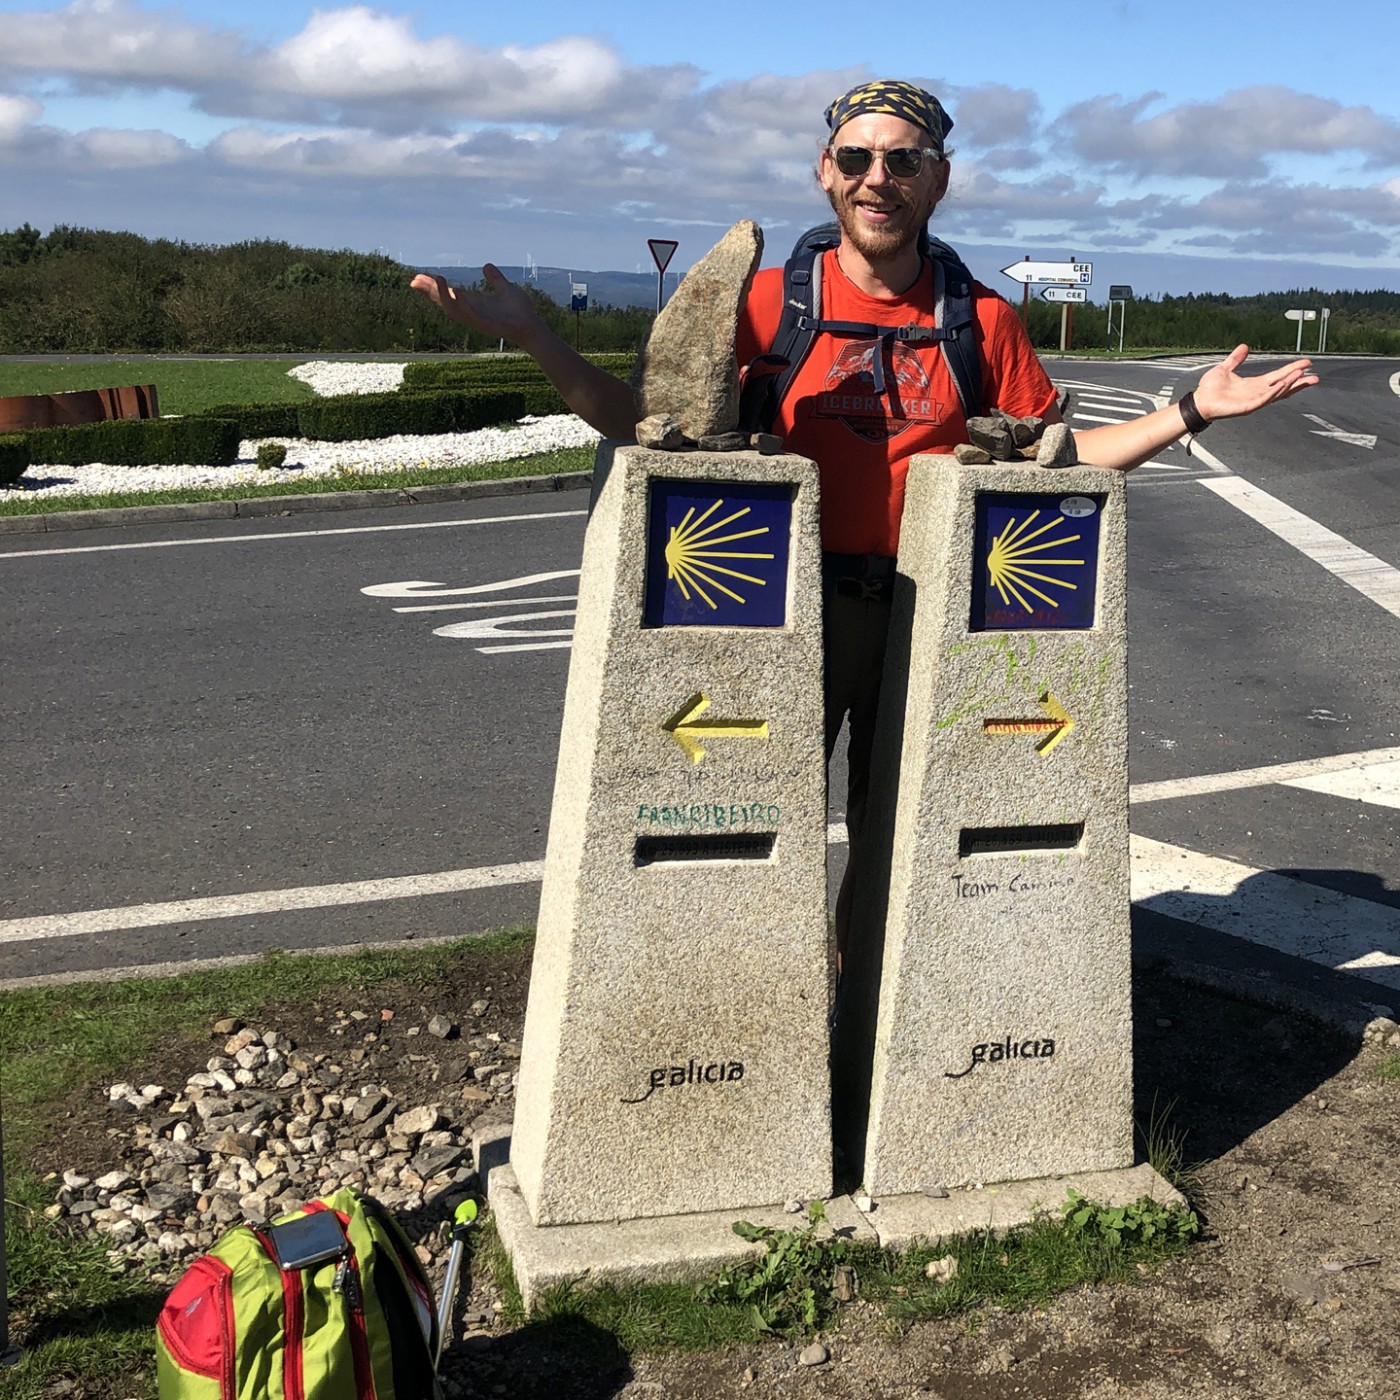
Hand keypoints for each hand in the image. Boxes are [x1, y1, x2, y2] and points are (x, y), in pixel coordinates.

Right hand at [409, 263, 543, 347]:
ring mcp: (477, 319)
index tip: (418, 277)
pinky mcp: (486, 325)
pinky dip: (463, 305)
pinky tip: (458, 292)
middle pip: (443, 302)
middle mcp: (471, 312)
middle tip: (414, 280)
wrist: (532, 326)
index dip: (433, 287)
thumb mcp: (505, 289)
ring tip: (437, 279)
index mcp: (473, 303)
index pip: (448, 294)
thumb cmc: (520, 311)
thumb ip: (495, 279)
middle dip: (429, 292)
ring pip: (453, 310)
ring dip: (442, 296)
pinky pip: (471, 315)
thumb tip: (486, 266)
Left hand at [1192, 343, 1318, 422]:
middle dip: (1299, 382)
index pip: (1278, 376)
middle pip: (1283, 386)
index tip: (1306, 364)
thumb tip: (1244, 346)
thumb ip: (1236, 359)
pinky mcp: (1247, 407)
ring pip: (1276, 392)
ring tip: (1301, 375)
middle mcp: (1257, 393)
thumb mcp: (1225, 368)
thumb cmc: (1209, 389)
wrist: (1198, 401)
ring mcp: (1253, 401)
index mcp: (1254, 384)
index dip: (1292, 370)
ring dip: (1289, 384)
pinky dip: (1274, 392)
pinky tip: (1283, 384)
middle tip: (1315, 376)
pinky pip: (1264, 399)